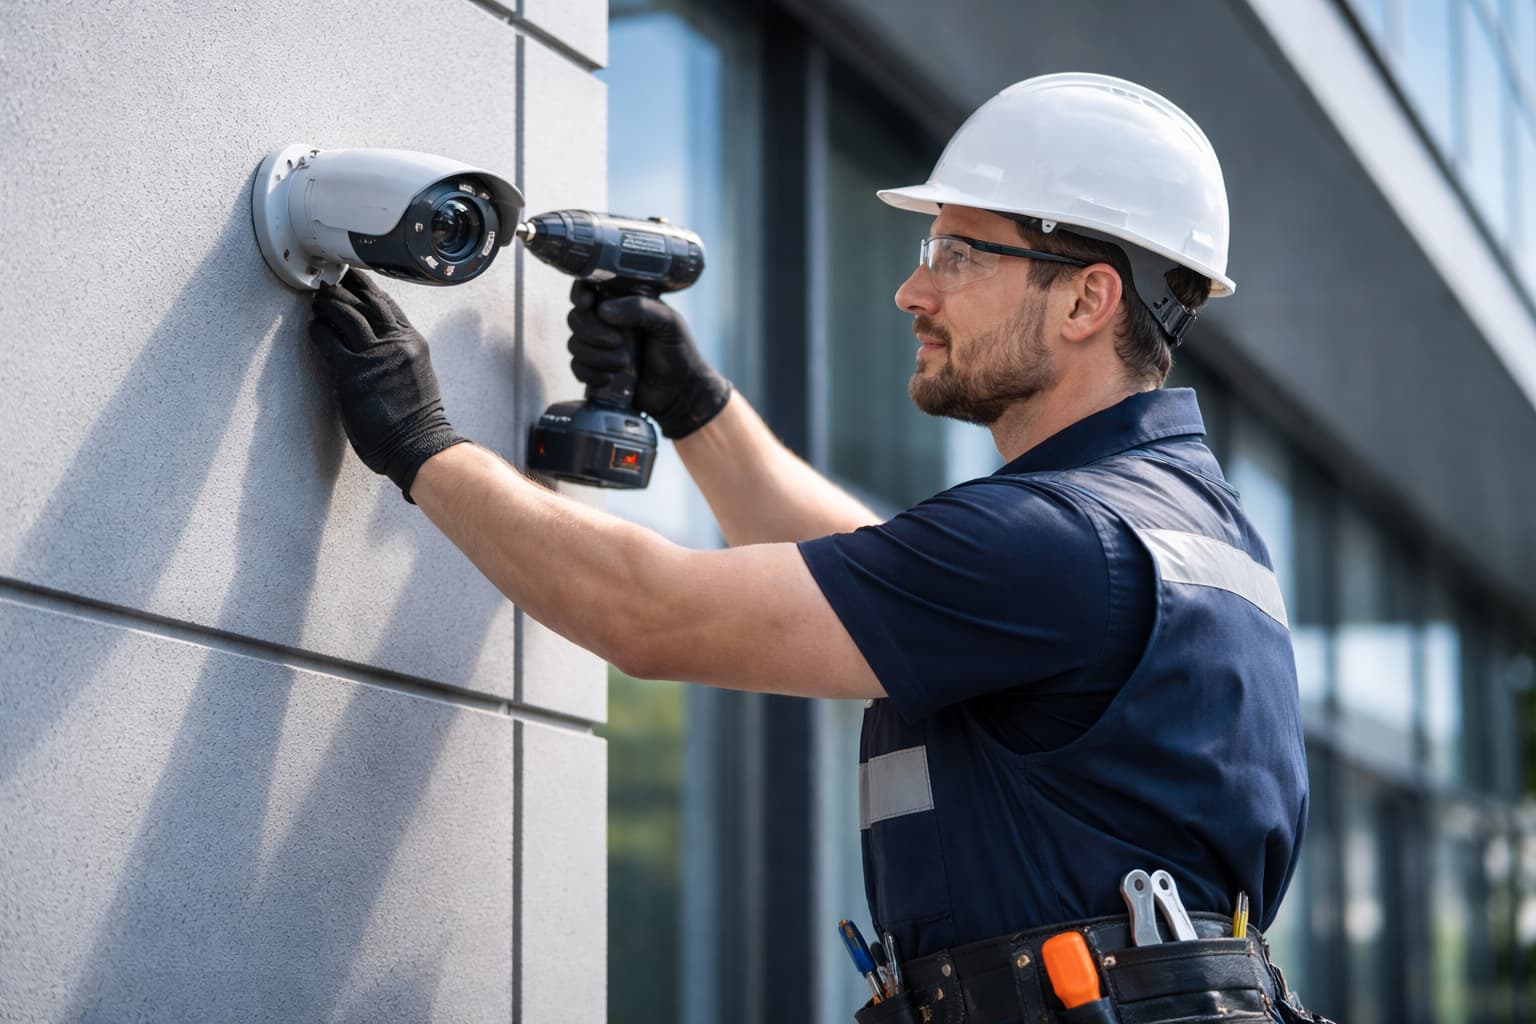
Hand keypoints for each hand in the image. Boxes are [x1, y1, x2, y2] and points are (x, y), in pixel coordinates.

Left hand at [309, 270, 468, 501]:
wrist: (418, 445)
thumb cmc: (417, 421)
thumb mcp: (418, 376)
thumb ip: (401, 356)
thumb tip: (380, 347)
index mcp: (413, 343)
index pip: (388, 305)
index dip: (368, 289)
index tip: (354, 280)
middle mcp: (397, 344)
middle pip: (367, 303)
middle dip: (346, 288)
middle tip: (330, 283)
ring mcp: (375, 356)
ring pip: (348, 315)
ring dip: (329, 304)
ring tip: (318, 299)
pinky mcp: (353, 372)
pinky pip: (329, 340)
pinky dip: (318, 329)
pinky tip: (314, 326)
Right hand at [566, 281, 730, 438]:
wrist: (681, 392)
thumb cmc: (679, 352)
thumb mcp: (668, 323)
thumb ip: (640, 309)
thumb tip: (603, 310)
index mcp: (624, 302)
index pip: (590, 288)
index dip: (580, 293)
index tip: (586, 304)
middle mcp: (607, 322)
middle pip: (576, 317)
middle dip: (592, 331)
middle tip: (618, 342)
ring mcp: (600, 347)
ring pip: (574, 344)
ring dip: (595, 356)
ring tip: (623, 364)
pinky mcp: (596, 370)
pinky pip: (577, 368)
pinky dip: (591, 374)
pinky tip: (609, 379)